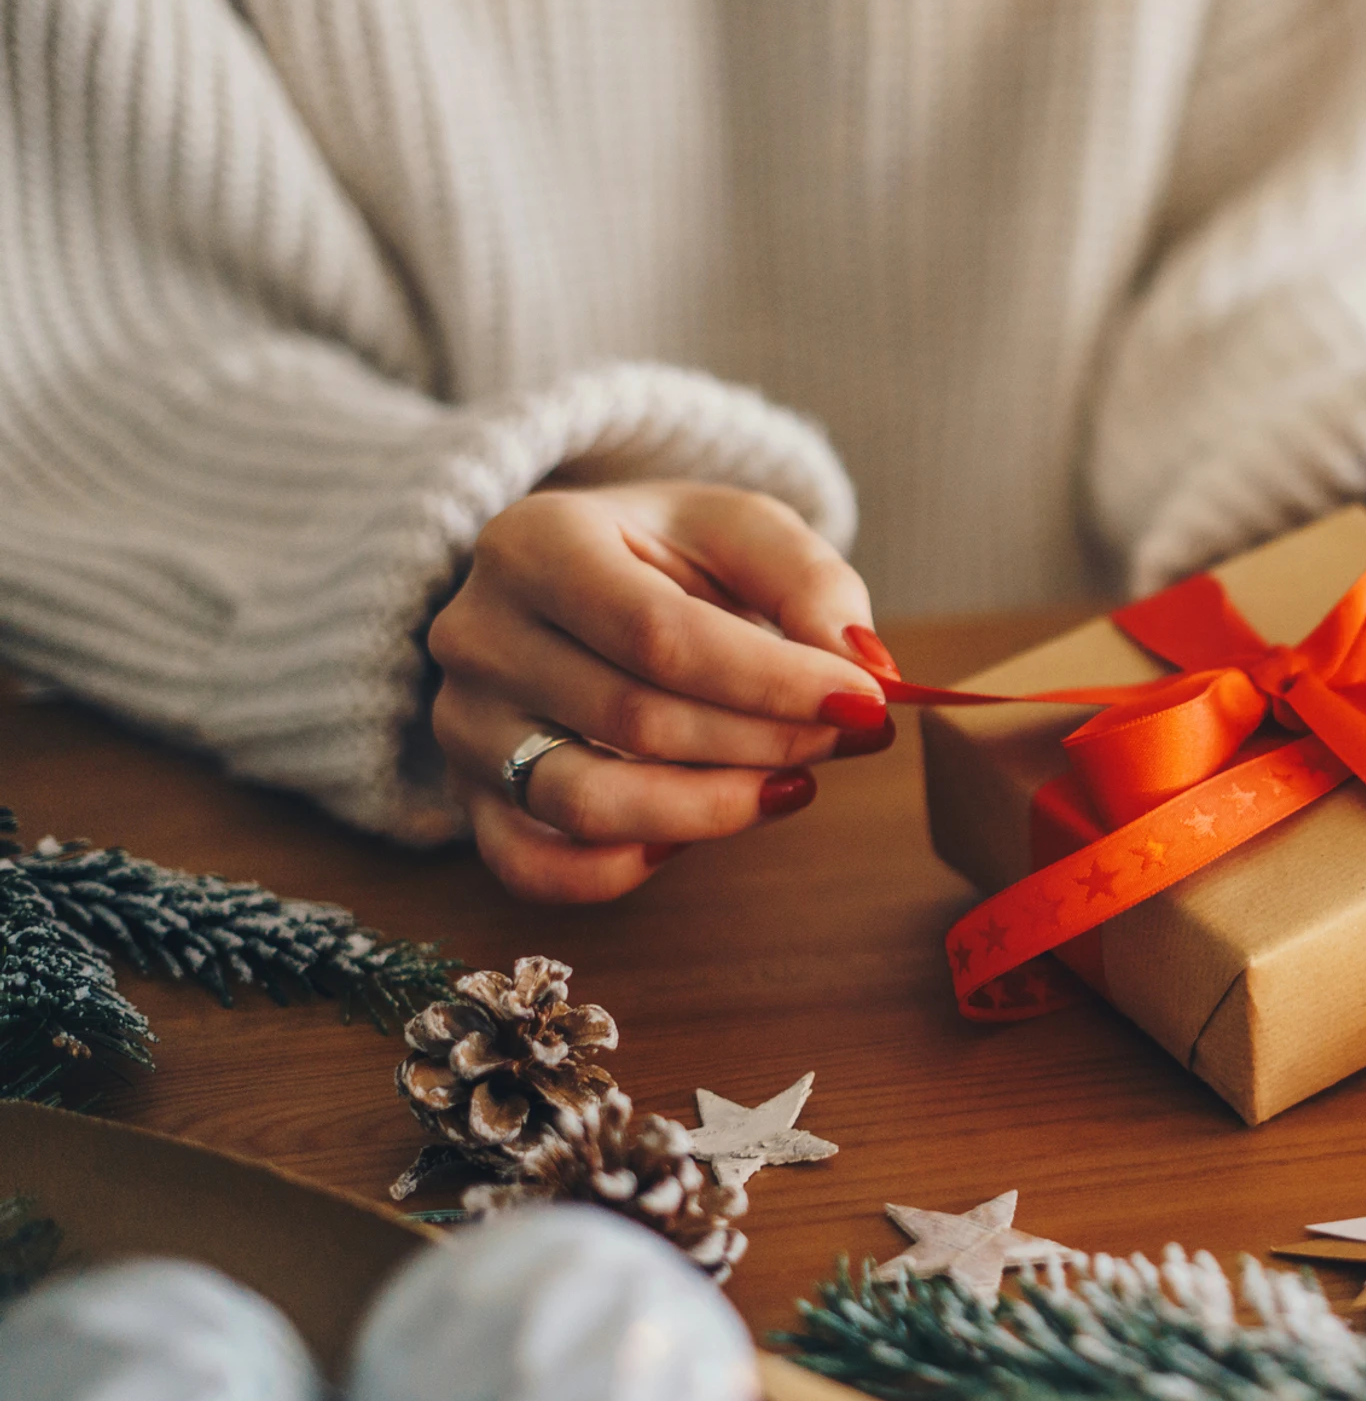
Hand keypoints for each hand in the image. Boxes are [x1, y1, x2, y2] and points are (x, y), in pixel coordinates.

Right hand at [428, 482, 898, 901]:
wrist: (577, 579)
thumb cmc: (667, 554)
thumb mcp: (742, 531)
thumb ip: (810, 584)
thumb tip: (866, 667)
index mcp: (536, 542)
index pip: (659, 634)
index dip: (773, 681)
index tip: (866, 701)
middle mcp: (479, 634)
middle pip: (635, 719)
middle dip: (765, 740)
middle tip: (854, 737)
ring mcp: (464, 724)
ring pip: (586, 803)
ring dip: (714, 810)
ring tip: (795, 784)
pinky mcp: (471, 798)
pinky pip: (536, 869)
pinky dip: (626, 869)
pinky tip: (699, 832)